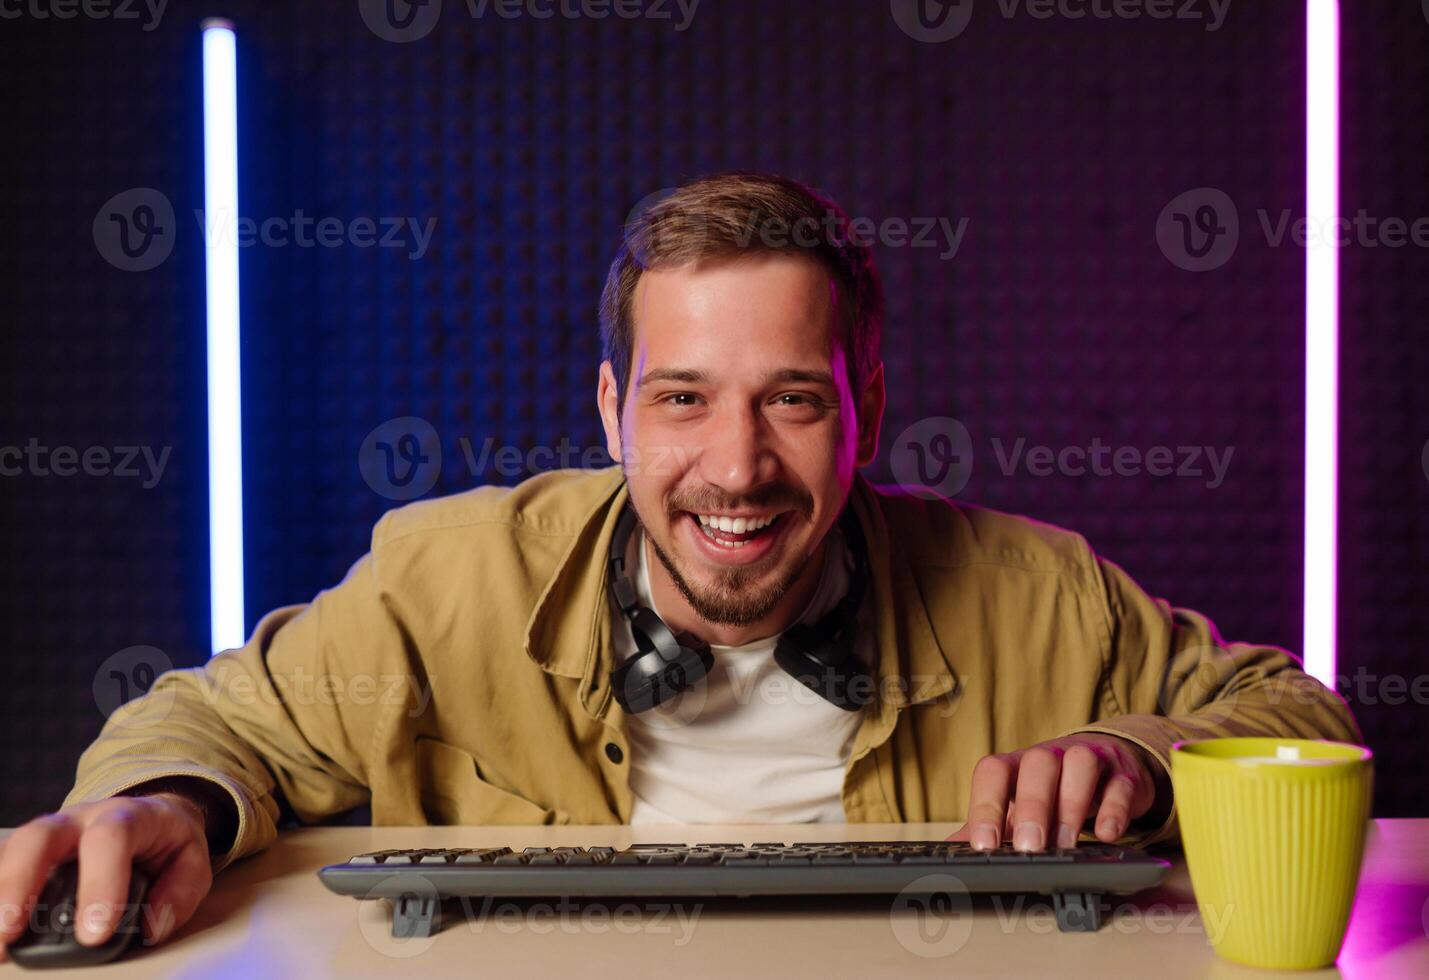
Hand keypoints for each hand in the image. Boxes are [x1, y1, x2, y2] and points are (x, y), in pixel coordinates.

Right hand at [0, 792, 213, 960]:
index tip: (94, 933)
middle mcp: (81, 819)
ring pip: (13, 851)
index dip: (100, 883)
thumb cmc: (168, 844)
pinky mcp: (30, 854)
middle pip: (42, 835)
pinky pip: (5, 867)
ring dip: (0, 895)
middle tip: (12, 932)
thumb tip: (151, 926)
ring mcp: (50, 834)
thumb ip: (180, 892)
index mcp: (129, 817)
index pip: (110, 839)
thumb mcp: (191, 861)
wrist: (153, 816)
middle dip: (22, 882)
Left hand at [949, 734, 1164, 851]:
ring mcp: (1088, 760)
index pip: (992, 771)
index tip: (984, 846)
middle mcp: (1049, 756)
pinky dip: (1114, 811)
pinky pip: (1119, 784)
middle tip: (1029, 848)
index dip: (985, 806)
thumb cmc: (1051, 792)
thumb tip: (946, 854)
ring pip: (1079, 764)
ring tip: (1066, 846)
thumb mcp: (1016, 807)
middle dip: (1032, 806)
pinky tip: (1106, 836)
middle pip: (1037, 764)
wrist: (1106, 770)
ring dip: (1071, 806)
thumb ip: (987, 827)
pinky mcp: (1123, 775)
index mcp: (1015, 765)